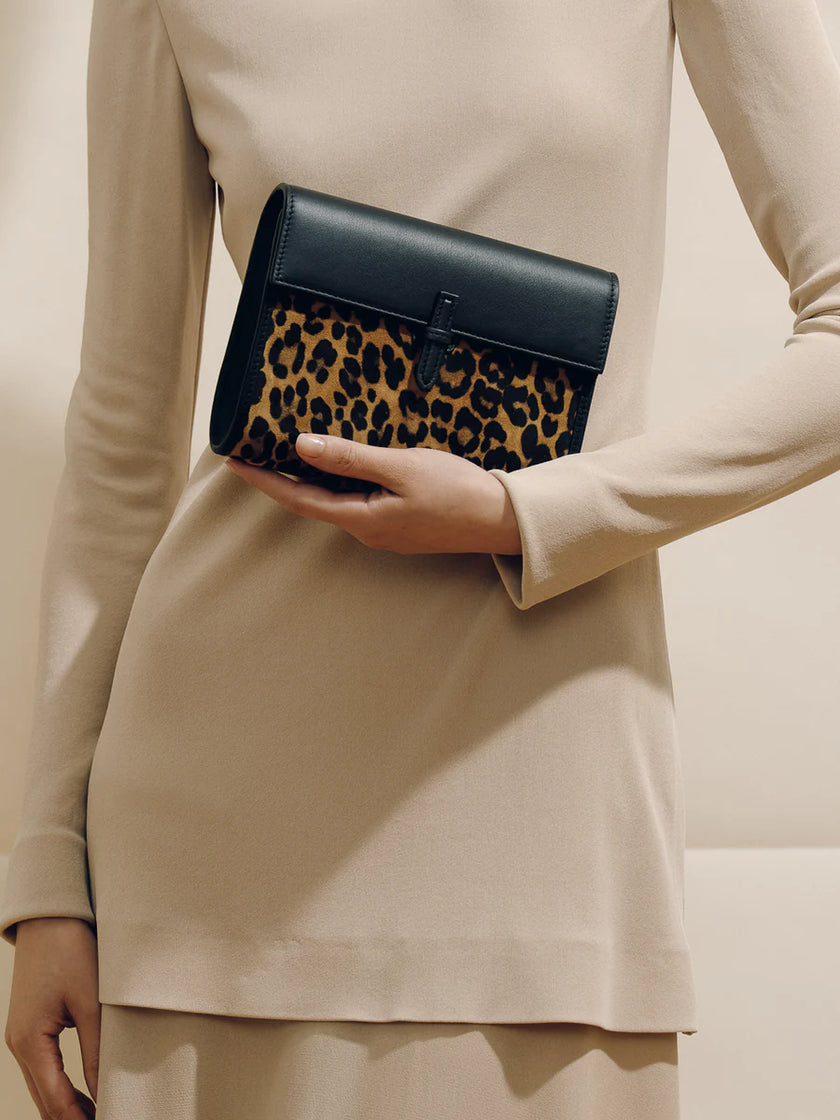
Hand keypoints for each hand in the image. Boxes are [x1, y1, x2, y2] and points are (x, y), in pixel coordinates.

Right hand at [5, 917, 99, 1118]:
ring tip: (99, 1116)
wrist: (50, 917)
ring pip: (42, 1089)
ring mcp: (20, 1036)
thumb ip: (97, 1051)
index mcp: (29, 1042)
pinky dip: (62, 1088)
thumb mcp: (90, 1002)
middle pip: (44, 1102)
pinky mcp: (29, 1027)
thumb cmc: (71, 952)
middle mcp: (18, 1045)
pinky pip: (43, 1070)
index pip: (55, 1101)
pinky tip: (85, 1096)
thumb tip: (107, 1093)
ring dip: (67, 1108)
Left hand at [225, 433, 522, 555]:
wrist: (502, 520)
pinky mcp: (400, 524)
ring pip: (337, 501)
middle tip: (255, 452)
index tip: (234, 462)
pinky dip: (341, 482)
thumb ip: (351, 458)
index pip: (299, 498)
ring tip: (289, 453)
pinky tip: (341, 465)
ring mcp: (385, 531)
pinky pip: (359, 501)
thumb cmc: (457, 493)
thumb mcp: (401, 467)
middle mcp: (367, 531)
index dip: (264, 480)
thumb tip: (303, 447)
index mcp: (362, 519)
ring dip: (312, 479)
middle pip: (314, 502)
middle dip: (283, 478)